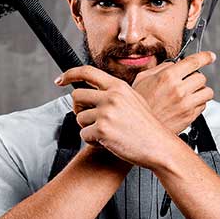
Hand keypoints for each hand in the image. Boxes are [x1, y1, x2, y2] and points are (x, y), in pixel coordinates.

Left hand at [55, 66, 176, 168]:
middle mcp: (111, 96)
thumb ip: (114, 93)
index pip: (87, 72)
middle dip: (78, 109)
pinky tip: (108, 142)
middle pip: (76, 96)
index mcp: (119, 87)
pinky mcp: (102, 130)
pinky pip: (83, 135)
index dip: (70, 74)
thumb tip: (92, 91)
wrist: (160, 146)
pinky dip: (92, 141)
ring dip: (88, 128)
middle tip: (88, 119)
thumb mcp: (134, 100)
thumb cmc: (148, 128)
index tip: (60, 80)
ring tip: (107, 134)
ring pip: (79, 118)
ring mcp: (106, 113)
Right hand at [132, 51, 215, 133]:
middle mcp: (179, 90)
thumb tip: (174, 64)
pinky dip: (198, 103)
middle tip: (187, 81)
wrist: (138, 127)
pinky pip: (203, 106)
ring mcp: (186, 104)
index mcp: (168, 77)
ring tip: (190, 93)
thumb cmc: (139, 103)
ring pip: (207, 92)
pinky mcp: (189, 117)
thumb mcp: (143, 79)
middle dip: (195, 78)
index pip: (194, 62)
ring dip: (201, 91)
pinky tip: (186, 104)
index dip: (205, 57)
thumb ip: (161, 68)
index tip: (210, 56)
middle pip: (202, 77)